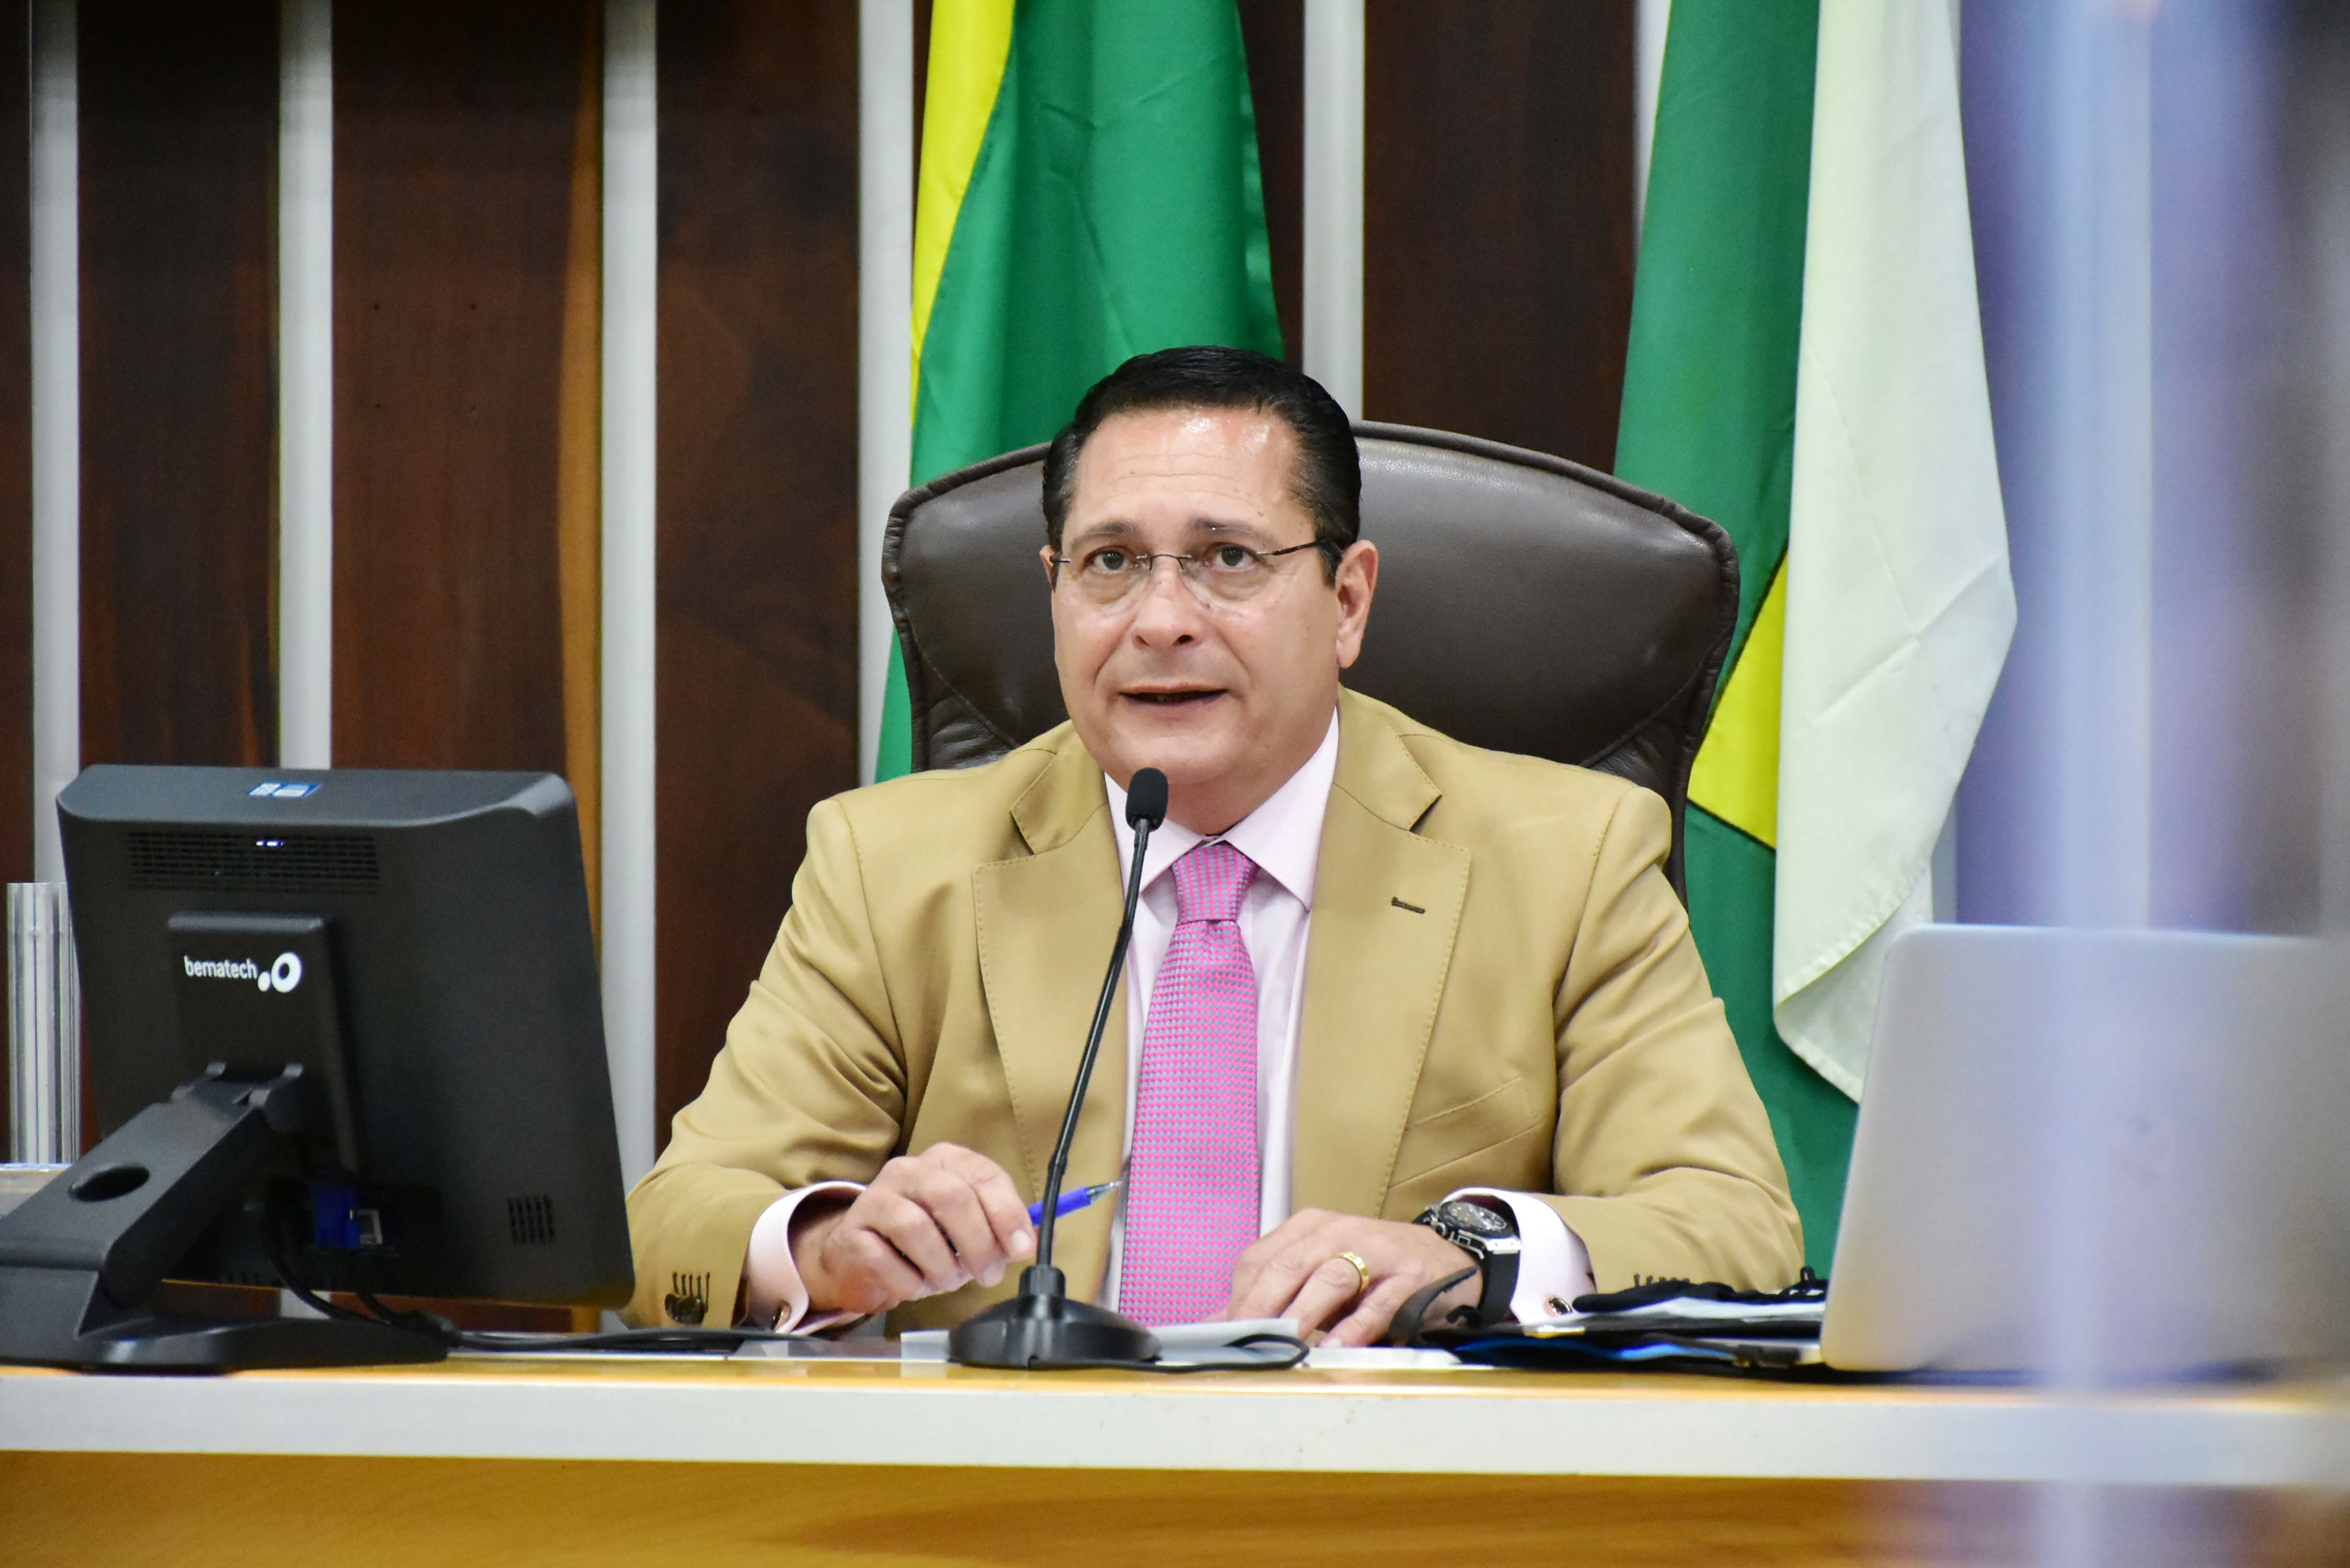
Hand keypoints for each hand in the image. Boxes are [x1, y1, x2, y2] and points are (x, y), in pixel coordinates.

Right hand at [791, 1143, 1035, 1317]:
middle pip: (951, 1197)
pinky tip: (915, 1285)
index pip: (983, 1175)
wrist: (858, 1258)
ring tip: (946, 1281)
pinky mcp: (851, 1235)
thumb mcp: (966, 1231)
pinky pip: (886, 1261)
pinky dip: (909, 1283)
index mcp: (943, 1161)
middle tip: (988, 1275)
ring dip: (942, 1266)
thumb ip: (998, 1231)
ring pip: (916, 1228)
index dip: (1007, 1213)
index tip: (1021, 1249)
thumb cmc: (923, 1243)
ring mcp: (874, 1200)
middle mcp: (907, 1171)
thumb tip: (1026, 1242)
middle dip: (978, 1243)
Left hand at [1224, 1208, 1481, 1346]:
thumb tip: (1215, 1325)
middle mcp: (1337, 1232)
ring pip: (1330, 1277)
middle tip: (1245, 1339)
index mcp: (1308, 1229)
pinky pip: (1377, 1301)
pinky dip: (1356, 1326)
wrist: (1444, 1263)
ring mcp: (1375, 1251)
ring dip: (1305, 1311)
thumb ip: (1271, 1297)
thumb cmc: (1371, 1273)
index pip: (1260, 1259)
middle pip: (1289, 1265)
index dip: (1241, 1297)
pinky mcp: (1407, 1275)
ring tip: (1286, 1342)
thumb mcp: (1318, 1276)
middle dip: (1263, 1304)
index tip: (1226, 1333)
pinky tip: (1338, 1349)